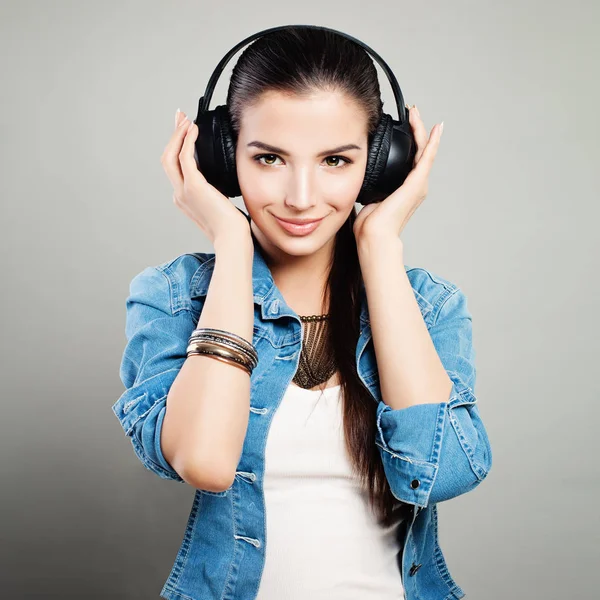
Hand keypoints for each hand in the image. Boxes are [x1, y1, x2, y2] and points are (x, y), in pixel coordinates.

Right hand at [160, 110, 250, 245]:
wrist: (232, 239)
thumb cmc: (232, 227)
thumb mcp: (221, 204)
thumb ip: (216, 190)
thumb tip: (224, 176)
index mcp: (184, 199)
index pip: (174, 168)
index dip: (177, 147)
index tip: (185, 131)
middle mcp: (179, 194)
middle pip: (167, 158)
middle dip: (173, 135)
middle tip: (181, 117)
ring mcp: (183, 191)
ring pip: (171, 155)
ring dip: (178, 135)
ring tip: (187, 120)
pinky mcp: (193, 187)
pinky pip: (185, 157)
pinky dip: (187, 140)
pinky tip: (195, 130)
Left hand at [353, 105, 443, 244]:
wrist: (374, 236)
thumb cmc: (370, 224)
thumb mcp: (370, 197)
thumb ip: (372, 184)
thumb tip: (362, 173)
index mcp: (406, 188)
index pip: (411, 158)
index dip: (410, 138)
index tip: (404, 122)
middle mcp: (416, 185)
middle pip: (419, 150)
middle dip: (416, 129)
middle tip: (411, 111)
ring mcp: (418, 184)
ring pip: (423, 150)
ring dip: (421, 129)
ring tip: (416, 112)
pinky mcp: (416, 184)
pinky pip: (426, 158)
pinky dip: (432, 142)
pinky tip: (436, 128)